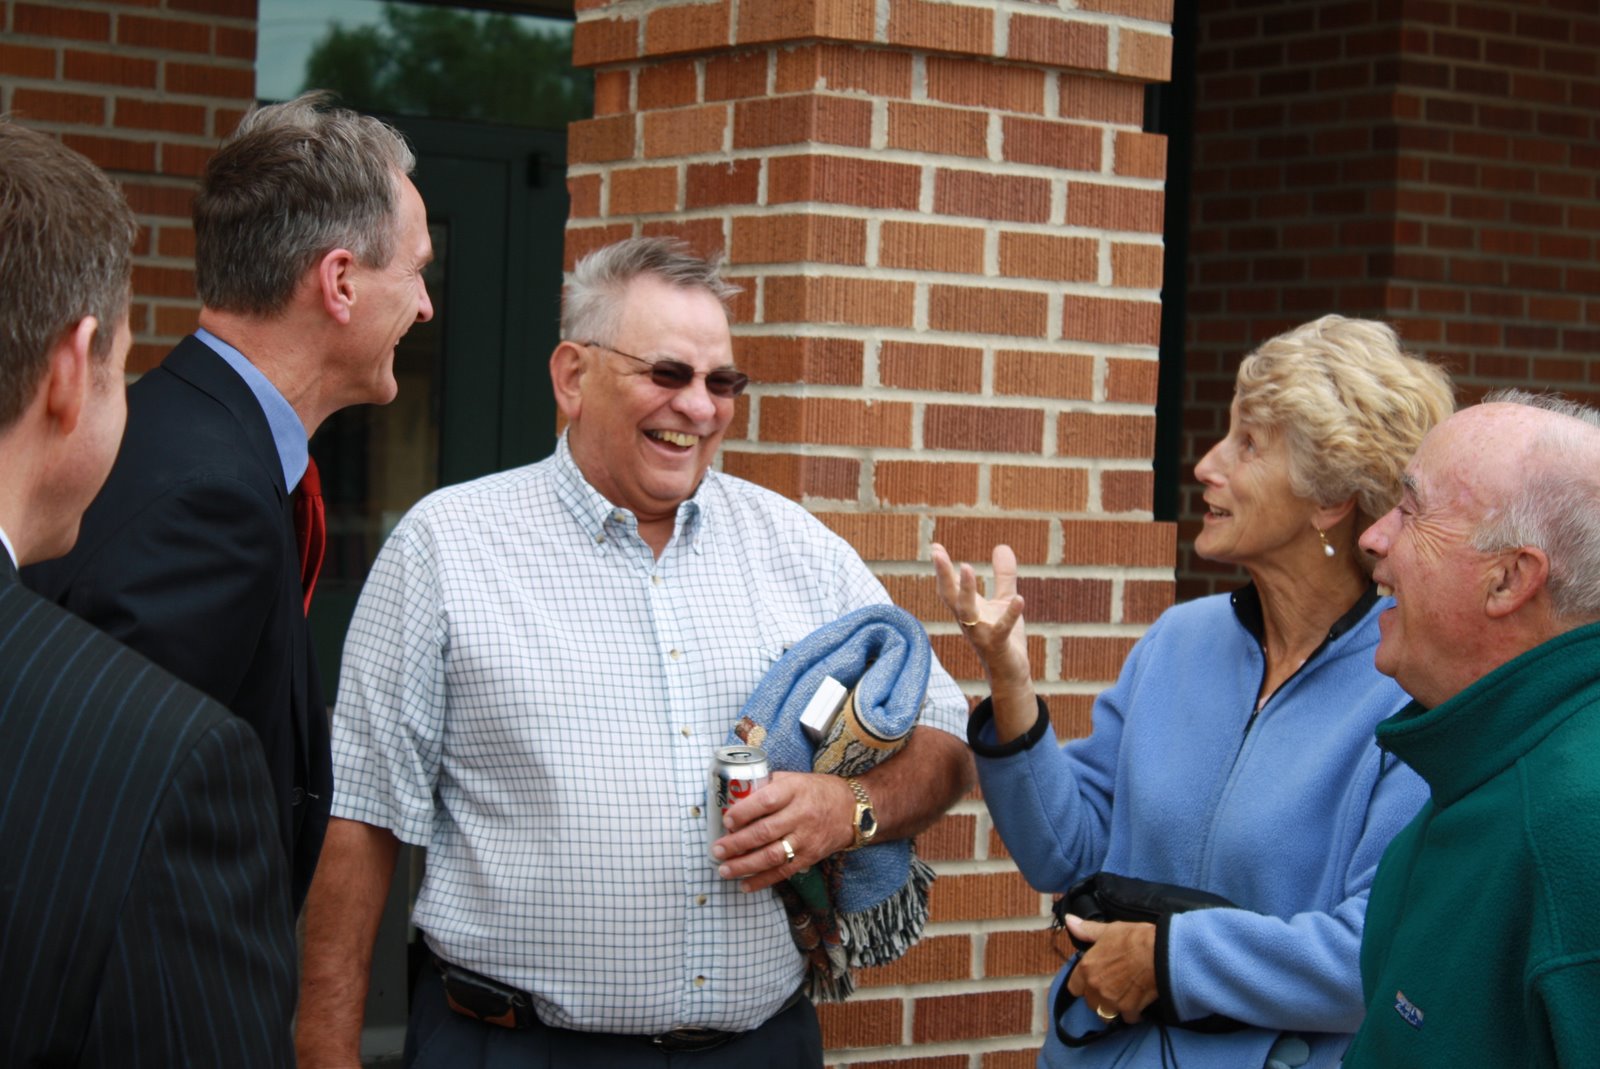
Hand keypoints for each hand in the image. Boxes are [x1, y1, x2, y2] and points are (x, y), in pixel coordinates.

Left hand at [711, 771, 854, 891]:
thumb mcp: (794, 779)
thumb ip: (768, 786)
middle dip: (737, 843)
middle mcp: (801, 815)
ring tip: (724, 869)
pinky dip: (762, 880)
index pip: (765, 802)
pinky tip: (745, 885)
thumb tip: (735, 796)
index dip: (744, 812)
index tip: (726, 820)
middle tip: (717, 850)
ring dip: (745, 865)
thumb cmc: (816, 791)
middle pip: (765, 832)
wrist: (851, 810)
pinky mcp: (809, 857)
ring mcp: (806, 839)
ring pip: (772, 855)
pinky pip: (783, 872)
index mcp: (794, 791)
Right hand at [931, 542, 1028, 687]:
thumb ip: (1003, 575)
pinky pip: (1002, 629)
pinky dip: (1010, 614)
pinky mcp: (998, 645)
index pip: (950, 586)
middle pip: (950, 596)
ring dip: (966, 590)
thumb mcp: (1003, 600)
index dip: (942, 568)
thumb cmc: (1002, 637)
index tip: (935, 546)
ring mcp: (981, 633)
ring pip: (968, 612)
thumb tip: (1001, 546)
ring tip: (967, 567)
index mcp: (967, 609)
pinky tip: (1019, 598)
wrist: (1009, 673)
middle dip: (943, 574)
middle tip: (936, 553)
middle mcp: (969, 620)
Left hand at [1062, 915, 1158, 1023]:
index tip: (1091, 982)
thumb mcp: (1108, 930)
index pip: (1074, 987)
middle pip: (1090, 1002)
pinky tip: (1137, 1005)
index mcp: (1087, 968)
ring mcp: (1111, 1000)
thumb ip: (1086, 930)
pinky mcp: (1129, 1009)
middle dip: (1098, 997)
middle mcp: (1095, 987)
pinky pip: (1127, 1018)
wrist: (1160, 952)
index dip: (1082, 985)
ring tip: (1122, 998)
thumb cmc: (1134, 938)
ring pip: (1106, 1013)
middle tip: (1111, 988)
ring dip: (1112, 1008)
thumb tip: (1068, 920)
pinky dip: (1131, 1014)